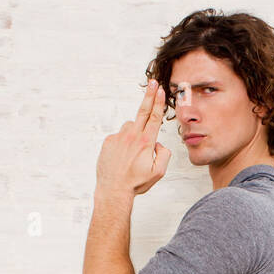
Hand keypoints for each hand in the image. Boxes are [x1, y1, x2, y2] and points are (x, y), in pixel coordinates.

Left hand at [95, 79, 171, 197]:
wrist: (113, 189)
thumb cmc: (136, 183)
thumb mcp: (159, 173)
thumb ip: (164, 155)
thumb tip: (159, 144)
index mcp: (146, 143)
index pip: (154, 118)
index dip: (158, 103)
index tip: (160, 90)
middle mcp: (132, 137)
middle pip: (142, 111)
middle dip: (149, 95)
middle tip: (152, 83)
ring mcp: (119, 138)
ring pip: (130, 127)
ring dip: (135, 133)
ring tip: (133, 152)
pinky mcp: (109, 141)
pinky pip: (119, 137)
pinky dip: (123, 143)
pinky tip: (123, 157)